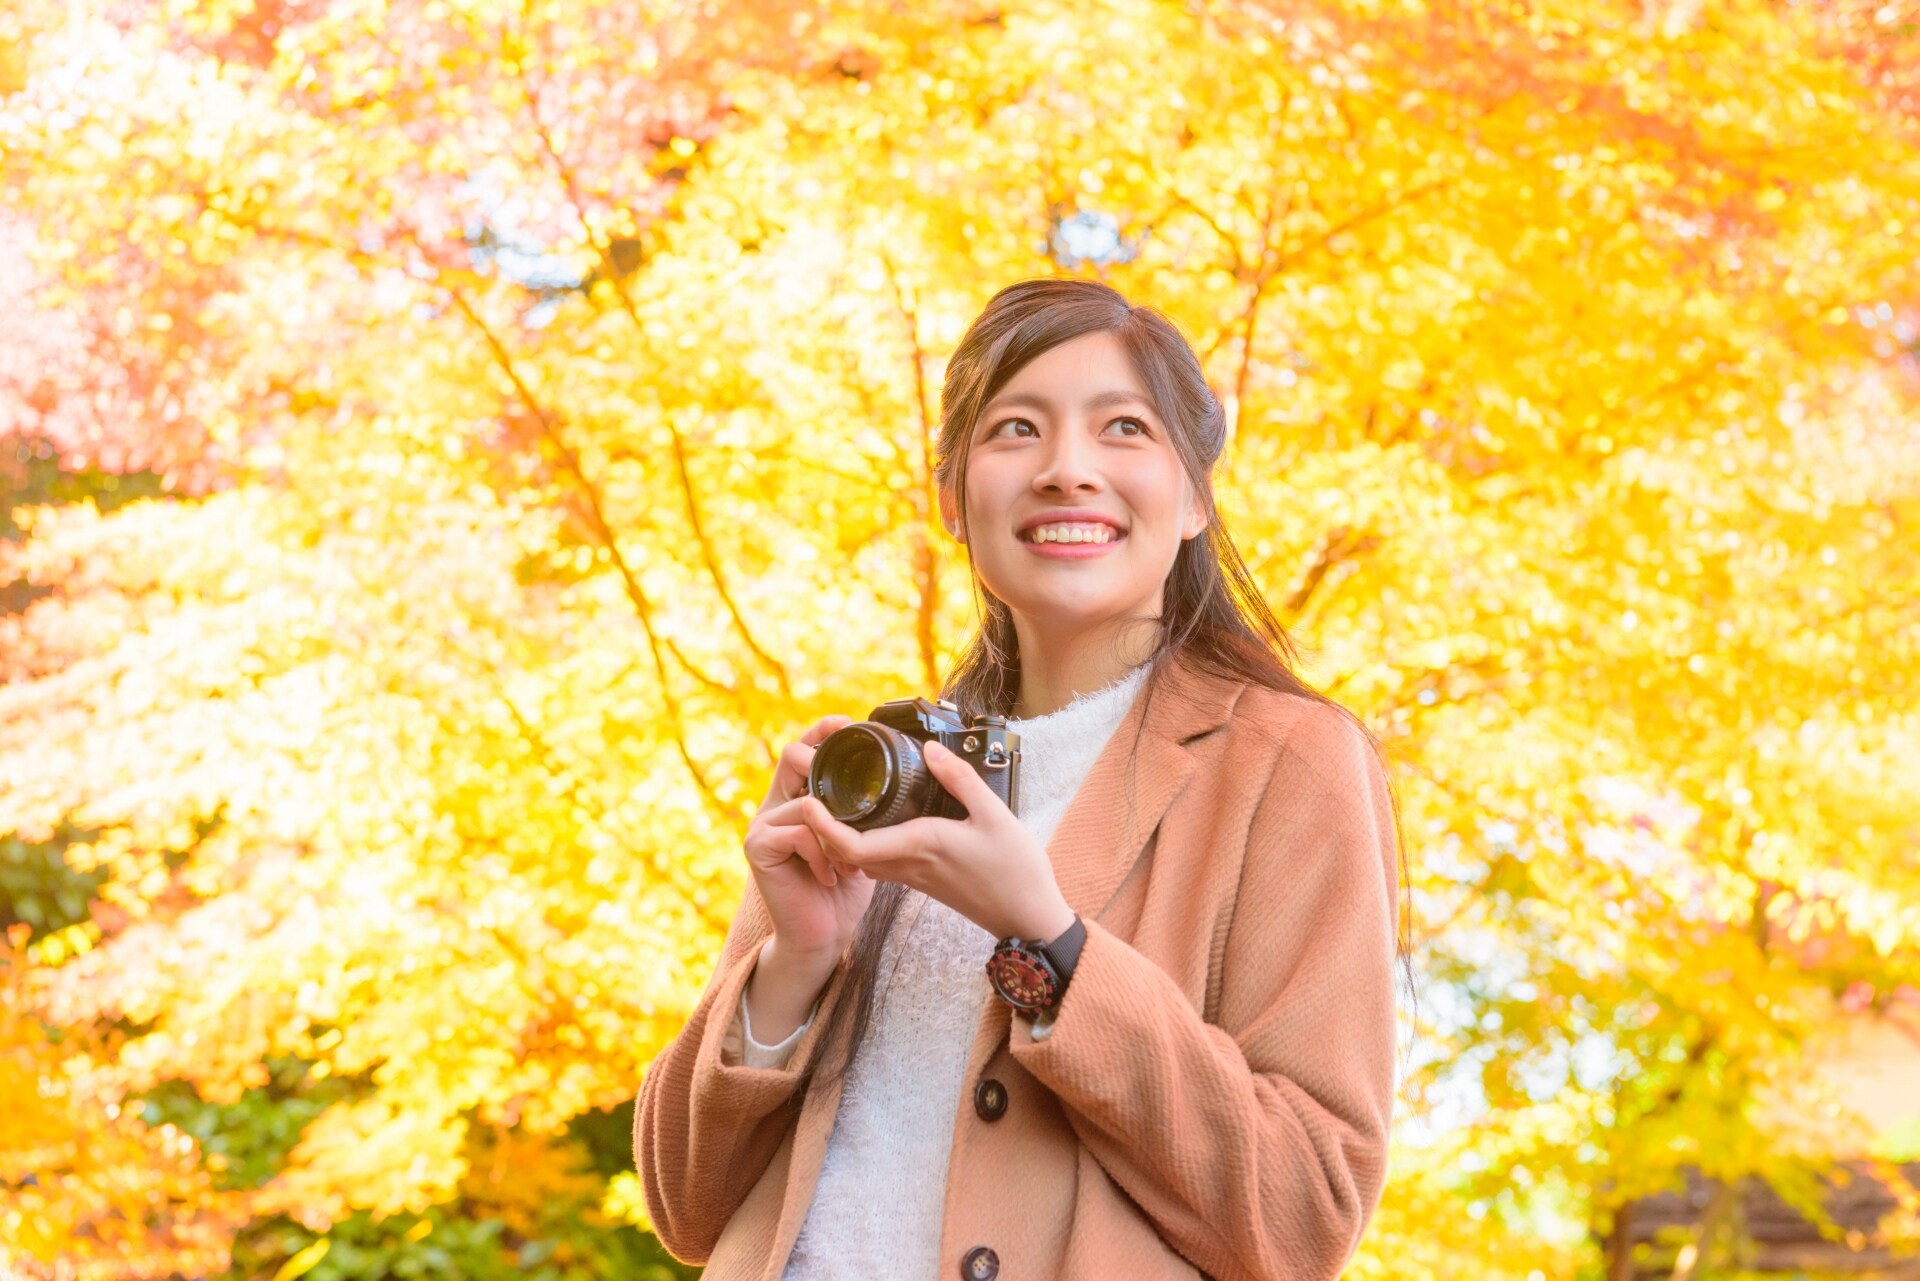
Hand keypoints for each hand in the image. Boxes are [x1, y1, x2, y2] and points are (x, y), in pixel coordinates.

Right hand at [743, 715, 876, 961]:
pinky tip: (830, 876)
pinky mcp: (758, 848)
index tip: (847, 723)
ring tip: (846, 864)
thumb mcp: (860, 839)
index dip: (821, 730)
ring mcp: (761, 825)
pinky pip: (799, 831)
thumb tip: (899, 779)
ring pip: (806, 802)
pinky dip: (822, 854)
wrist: (823, 935)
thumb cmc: (844, 889)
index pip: (803, 750)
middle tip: (853, 800)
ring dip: (836, 833)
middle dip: (823, 767)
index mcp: (796, 799)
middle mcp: (774, 806)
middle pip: (792, 757)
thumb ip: (862, 810)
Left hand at [796, 739, 1077, 942]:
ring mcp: (913, 876)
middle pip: (845, 852)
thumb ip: (960, 779)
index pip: (850, 844)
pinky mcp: (922, 881)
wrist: (1028, 918)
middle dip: (822, 826)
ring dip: (840, 837)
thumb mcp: (995, 815)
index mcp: (919, 845)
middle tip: (815, 791)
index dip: (821, 825)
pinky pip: (879, 862)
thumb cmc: (1015, 870)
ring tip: (837, 802)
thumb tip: (930, 750)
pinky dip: (863, 844)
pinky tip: (874, 822)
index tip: (808, 799)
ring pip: (860, 859)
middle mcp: (908, 864)